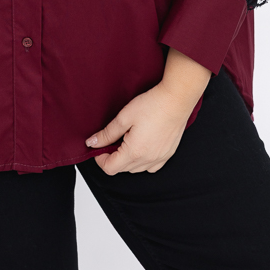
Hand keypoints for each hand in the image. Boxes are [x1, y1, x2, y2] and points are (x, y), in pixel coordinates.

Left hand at [85, 49, 211, 174]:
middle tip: (113, 139)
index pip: (110, 168)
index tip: (99, 147)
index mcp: (134, 152)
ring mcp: (159, 159)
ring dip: (127, 160)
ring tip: (127, 140)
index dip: (100, 159)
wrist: (177, 99)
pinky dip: (142, 161)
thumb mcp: (124, 117)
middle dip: (113, 157)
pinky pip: (151, 167)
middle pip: (122, 169)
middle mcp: (148, 160)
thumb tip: (92, 143)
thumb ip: (107, 134)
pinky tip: (141, 146)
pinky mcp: (168, 154)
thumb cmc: (152, 105)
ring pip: (136, 169)